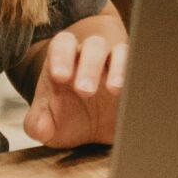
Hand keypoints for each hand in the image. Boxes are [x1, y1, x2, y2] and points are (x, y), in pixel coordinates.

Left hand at [25, 17, 126, 147]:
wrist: (95, 132)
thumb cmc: (69, 121)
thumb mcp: (48, 128)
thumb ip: (38, 125)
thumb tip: (40, 128)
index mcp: (65, 62)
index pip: (63, 45)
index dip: (61, 56)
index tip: (60, 77)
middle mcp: (92, 58)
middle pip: (93, 46)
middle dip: (89, 66)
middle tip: (85, 91)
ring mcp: (116, 65)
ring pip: (119, 51)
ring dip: (117, 68)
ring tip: (114, 90)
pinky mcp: (135, 75)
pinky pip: (139, 67)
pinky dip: (137, 76)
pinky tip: (132, 94)